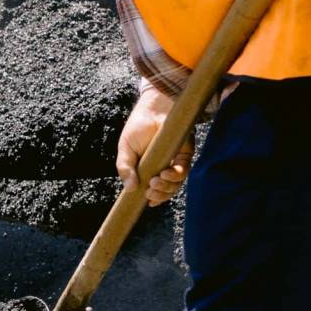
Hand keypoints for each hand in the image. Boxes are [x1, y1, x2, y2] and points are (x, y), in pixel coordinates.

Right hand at [116, 85, 191, 206]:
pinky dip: (175, 176)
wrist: (151, 108)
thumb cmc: (137, 128)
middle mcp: (163, 168)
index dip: (154, 199)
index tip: (147, 202)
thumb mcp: (125, 150)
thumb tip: (129, 189)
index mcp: (149, 170)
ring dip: (166, 188)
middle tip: (149, 192)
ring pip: (176, 183)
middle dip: (159, 195)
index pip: (154, 190)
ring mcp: (174, 161)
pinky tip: (165, 174)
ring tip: (154, 183)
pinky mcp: (185, 153)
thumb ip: (125, 168)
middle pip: (167, 190)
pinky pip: (183, 170)